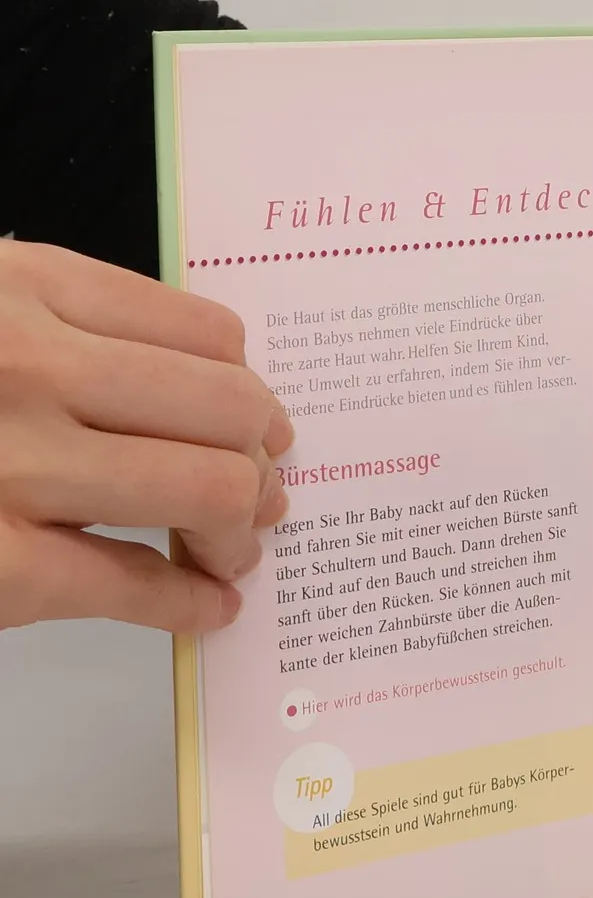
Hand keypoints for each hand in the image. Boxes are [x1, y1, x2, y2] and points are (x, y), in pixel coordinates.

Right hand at [0, 242, 293, 634]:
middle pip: (228, 411)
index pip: (208, 336)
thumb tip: (194, 378)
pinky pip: (130, 584)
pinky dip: (188, 602)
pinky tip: (206, 607)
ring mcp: (13, 465)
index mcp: (26, 289)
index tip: (258, 423)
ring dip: (239, 528)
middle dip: (262, 461)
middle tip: (263, 491)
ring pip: (206, 489)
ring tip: (234, 546)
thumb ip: (60, 322)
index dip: (250, 389)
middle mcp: (30, 366)